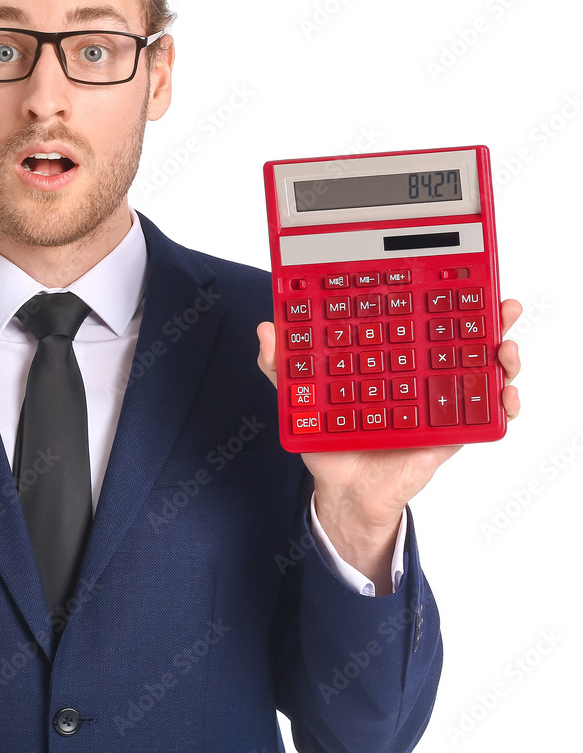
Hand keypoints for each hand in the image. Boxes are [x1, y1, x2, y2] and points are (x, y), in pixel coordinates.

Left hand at [256, 299, 522, 591]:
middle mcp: (418, 377)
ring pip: (480, 372)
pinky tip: (505, 396)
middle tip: (498, 306)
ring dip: (502, 356)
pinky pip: (483, 418)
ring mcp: (437, 404)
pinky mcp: (449, 434)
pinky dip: (502, 405)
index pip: (416, 321)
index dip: (438, 299)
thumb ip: (281, 367)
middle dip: (485, 319)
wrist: (343, 492)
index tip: (454, 278)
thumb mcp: (299, 400)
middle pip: (460, 341)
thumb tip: (265, 330)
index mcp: (389, 361)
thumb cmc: (328, 441)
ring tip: (506, 349)